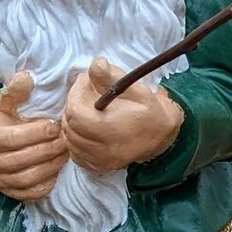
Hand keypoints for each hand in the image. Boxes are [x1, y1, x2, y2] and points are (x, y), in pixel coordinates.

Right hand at [0, 72, 67, 200]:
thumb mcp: (2, 104)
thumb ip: (14, 92)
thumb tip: (27, 77)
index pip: (14, 138)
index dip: (37, 132)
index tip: (56, 125)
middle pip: (23, 159)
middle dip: (48, 149)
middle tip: (67, 139)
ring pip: (28, 177)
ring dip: (50, 166)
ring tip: (65, 153)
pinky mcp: (9, 193)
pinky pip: (29, 193)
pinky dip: (45, 184)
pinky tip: (57, 170)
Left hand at [61, 58, 182, 172]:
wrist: (162, 137)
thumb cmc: (148, 110)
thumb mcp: (135, 88)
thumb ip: (112, 77)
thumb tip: (96, 65)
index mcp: (111, 129)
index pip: (75, 112)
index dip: (75, 93)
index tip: (86, 82)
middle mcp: (103, 149)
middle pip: (69, 126)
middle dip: (73, 106)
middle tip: (86, 94)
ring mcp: (99, 161)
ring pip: (70, 139)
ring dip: (73, 122)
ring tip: (87, 110)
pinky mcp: (98, 167)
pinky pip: (75, 153)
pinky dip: (76, 139)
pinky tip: (87, 129)